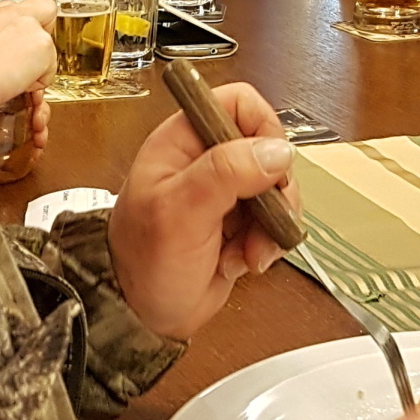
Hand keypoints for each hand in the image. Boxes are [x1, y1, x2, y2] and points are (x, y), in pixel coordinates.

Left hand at [107, 81, 299, 340]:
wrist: (141, 316)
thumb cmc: (142, 261)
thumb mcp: (179, 213)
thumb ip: (224, 173)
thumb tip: (276, 150)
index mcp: (184, 141)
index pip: (239, 104)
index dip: (263, 128)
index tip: (269, 168)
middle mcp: (207, 161)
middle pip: (269, 149)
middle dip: (276, 190)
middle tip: (264, 221)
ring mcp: (226, 193)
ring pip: (278, 188)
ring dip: (274, 225)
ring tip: (249, 253)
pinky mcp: (240, 223)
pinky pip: (275, 221)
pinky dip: (268, 244)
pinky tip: (244, 262)